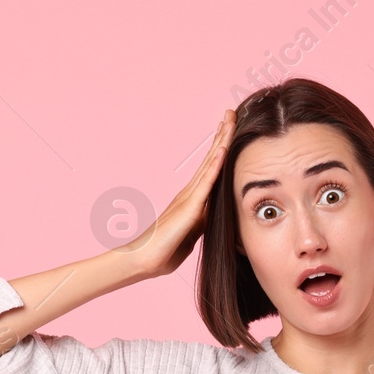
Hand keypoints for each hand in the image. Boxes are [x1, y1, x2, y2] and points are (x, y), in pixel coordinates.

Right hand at [119, 108, 234, 278]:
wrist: (142, 261)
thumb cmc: (164, 251)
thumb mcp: (192, 234)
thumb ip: (202, 221)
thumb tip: (214, 214)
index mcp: (192, 199)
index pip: (211, 168)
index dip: (221, 148)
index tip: (228, 129)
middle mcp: (190, 192)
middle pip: (211, 158)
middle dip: (222, 135)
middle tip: (231, 113)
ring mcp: (189, 197)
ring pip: (210, 163)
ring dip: (222, 141)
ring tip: (229, 119)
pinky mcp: (189, 207)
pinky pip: (206, 182)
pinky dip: (216, 164)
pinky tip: (223, 148)